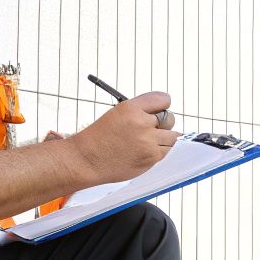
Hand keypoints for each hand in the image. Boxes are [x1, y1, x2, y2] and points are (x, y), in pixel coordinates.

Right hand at [59, 92, 176, 186]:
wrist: (87, 160)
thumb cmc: (99, 138)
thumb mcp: (117, 114)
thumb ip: (140, 112)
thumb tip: (161, 114)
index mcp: (131, 108)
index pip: (163, 99)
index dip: (162, 106)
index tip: (160, 110)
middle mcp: (141, 123)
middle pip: (170, 119)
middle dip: (163, 124)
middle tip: (152, 129)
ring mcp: (148, 141)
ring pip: (172, 137)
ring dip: (163, 140)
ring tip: (146, 143)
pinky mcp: (151, 157)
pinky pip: (166, 152)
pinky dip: (159, 152)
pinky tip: (143, 152)